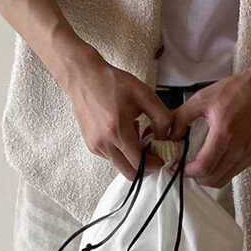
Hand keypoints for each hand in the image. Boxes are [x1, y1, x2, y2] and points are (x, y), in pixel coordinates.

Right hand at [63, 45, 171, 177]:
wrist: (85, 77)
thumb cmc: (113, 83)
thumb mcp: (145, 95)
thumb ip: (162, 118)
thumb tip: (166, 138)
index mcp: (117, 131)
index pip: (140, 163)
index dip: (156, 163)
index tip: (163, 156)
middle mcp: (104, 143)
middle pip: (130, 173)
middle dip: (146, 167)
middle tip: (154, 152)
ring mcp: (95, 146)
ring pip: (121, 165)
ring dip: (133, 158)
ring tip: (138, 135)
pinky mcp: (91, 145)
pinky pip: (112, 158)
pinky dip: (122, 151)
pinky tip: (125, 132)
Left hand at [178, 65, 250, 185]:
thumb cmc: (237, 90)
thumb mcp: (203, 97)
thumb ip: (182, 116)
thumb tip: (171, 135)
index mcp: (225, 134)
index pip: (204, 167)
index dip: (188, 171)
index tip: (179, 165)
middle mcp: (238, 148)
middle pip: (212, 179)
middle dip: (195, 176)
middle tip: (185, 166)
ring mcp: (248, 154)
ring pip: (223, 179)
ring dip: (208, 177)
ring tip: (198, 164)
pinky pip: (233, 172)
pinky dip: (220, 172)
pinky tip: (214, 159)